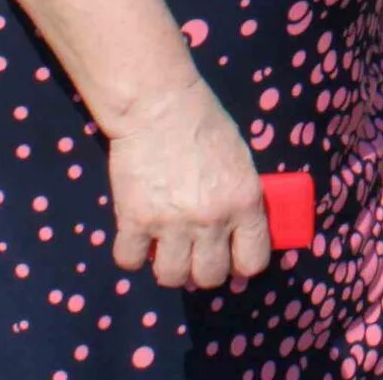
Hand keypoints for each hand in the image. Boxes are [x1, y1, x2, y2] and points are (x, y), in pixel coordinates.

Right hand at [101, 76, 267, 290]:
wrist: (159, 104)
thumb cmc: (204, 123)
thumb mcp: (240, 160)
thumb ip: (241, 200)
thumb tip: (239, 235)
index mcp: (244, 202)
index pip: (252, 262)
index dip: (241, 266)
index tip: (231, 261)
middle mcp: (211, 220)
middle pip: (210, 277)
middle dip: (203, 270)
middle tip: (195, 254)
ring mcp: (171, 223)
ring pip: (172, 277)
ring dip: (170, 268)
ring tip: (166, 248)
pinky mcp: (134, 219)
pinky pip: (130, 260)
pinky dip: (132, 254)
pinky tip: (138, 237)